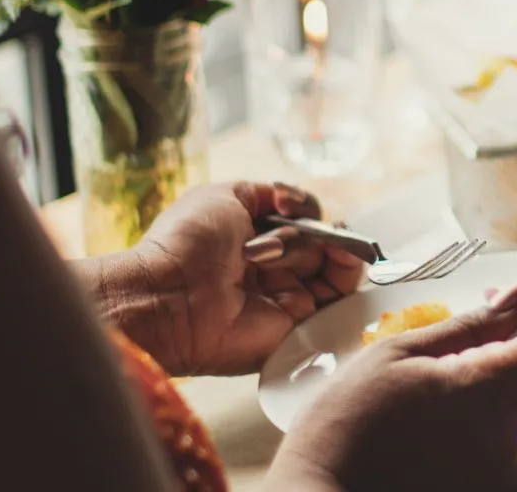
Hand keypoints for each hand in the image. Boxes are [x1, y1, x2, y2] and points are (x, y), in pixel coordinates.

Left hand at [78, 181, 365, 376]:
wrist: (169, 296)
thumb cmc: (188, 242)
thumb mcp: (223, 196)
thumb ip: (265, 193)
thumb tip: (294, 201)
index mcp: (254, 241)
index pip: (302, 221)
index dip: (304, 209)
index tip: (288, 204)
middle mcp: (275, 270)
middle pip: (321, 240)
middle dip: (306, 230)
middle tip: (278, 236)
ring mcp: (290, 297)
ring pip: (333, 260)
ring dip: (311, 246)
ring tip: (271, 255)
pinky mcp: (301, 322)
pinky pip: (341, 294)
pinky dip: (347, 267)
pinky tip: (338, 252)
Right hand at [270, 280, 516, 491]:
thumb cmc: (345, 428)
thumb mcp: (398, 357)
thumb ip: (469, 326)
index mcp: (483, 392)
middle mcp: (505, 436)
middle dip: (510, 342)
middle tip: (478, 318)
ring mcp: (502, 472)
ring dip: (508, 382)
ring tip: (472, 369)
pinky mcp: (493, 491)